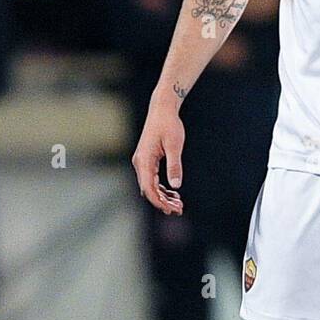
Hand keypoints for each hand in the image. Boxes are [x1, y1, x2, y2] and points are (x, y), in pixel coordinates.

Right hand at [131, 100, 184, 214]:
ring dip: (163, 197)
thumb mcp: (174, 145)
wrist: (162, 109)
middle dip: (162, 202)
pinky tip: (174, 194)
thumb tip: (176, 186)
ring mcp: (142, 162)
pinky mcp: (147, 160)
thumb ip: (174, 165)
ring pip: (150, 186)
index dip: (158, 202)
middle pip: (149, 190)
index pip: (148, 188)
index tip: (171, 210)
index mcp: (144, 160)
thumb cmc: (169, 125)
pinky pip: (152, 179)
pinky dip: (162, 188)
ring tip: (178, 204)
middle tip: (179, 209)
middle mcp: (140, 163)